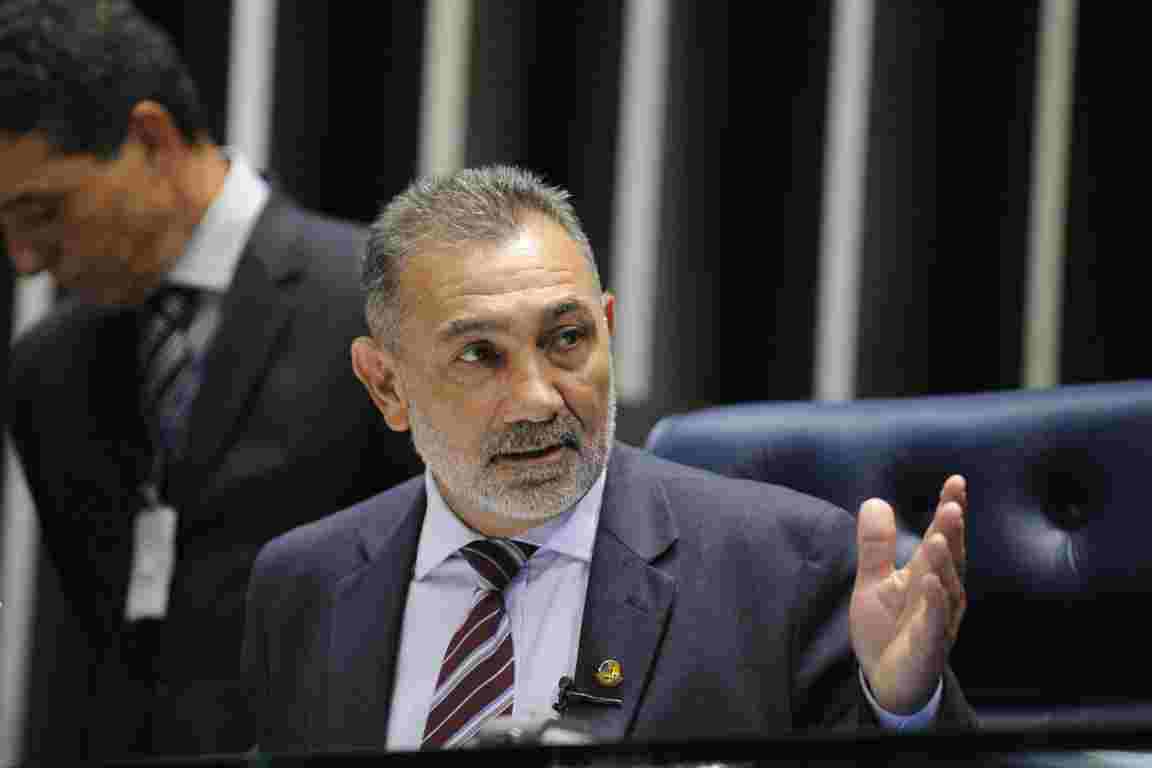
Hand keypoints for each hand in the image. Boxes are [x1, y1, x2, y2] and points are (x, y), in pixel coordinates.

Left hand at [849, 475, 966, 713]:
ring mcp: (939, 621)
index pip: (941, 537)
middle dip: (952, 531)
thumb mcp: (873, 582)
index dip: (948, 510)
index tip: (956, 481)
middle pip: (949, 558)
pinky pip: (935, 623)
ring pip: (947, 588)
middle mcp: (941, 595)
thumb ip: (875, 546)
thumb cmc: (887, 629)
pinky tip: (931, 583)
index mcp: (928, 575)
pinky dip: (935, 603)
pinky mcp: (929, 646)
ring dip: (945, 563)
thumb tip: (875, 501)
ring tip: (941, 536)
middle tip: (953, 503)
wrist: (886, 681)